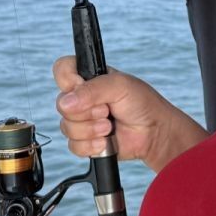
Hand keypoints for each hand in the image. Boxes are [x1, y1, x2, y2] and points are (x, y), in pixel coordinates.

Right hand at [53, 56, 205, 172]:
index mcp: (88, 78)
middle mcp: (82, 98)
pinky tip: (105, 141)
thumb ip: (91, 89)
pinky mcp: (86, 141)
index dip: (67, 80)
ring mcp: (83, 120)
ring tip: (109, 126)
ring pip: (66, 127)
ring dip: (91, 129)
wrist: (154, 133)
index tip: (82, 87)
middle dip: (87, 111)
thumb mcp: (120, 86)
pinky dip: (91, 145)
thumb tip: (66, 102)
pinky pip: (73, 146)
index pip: (62, 70)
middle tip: (107, 110)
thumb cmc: (142, 103)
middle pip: (61, 104)